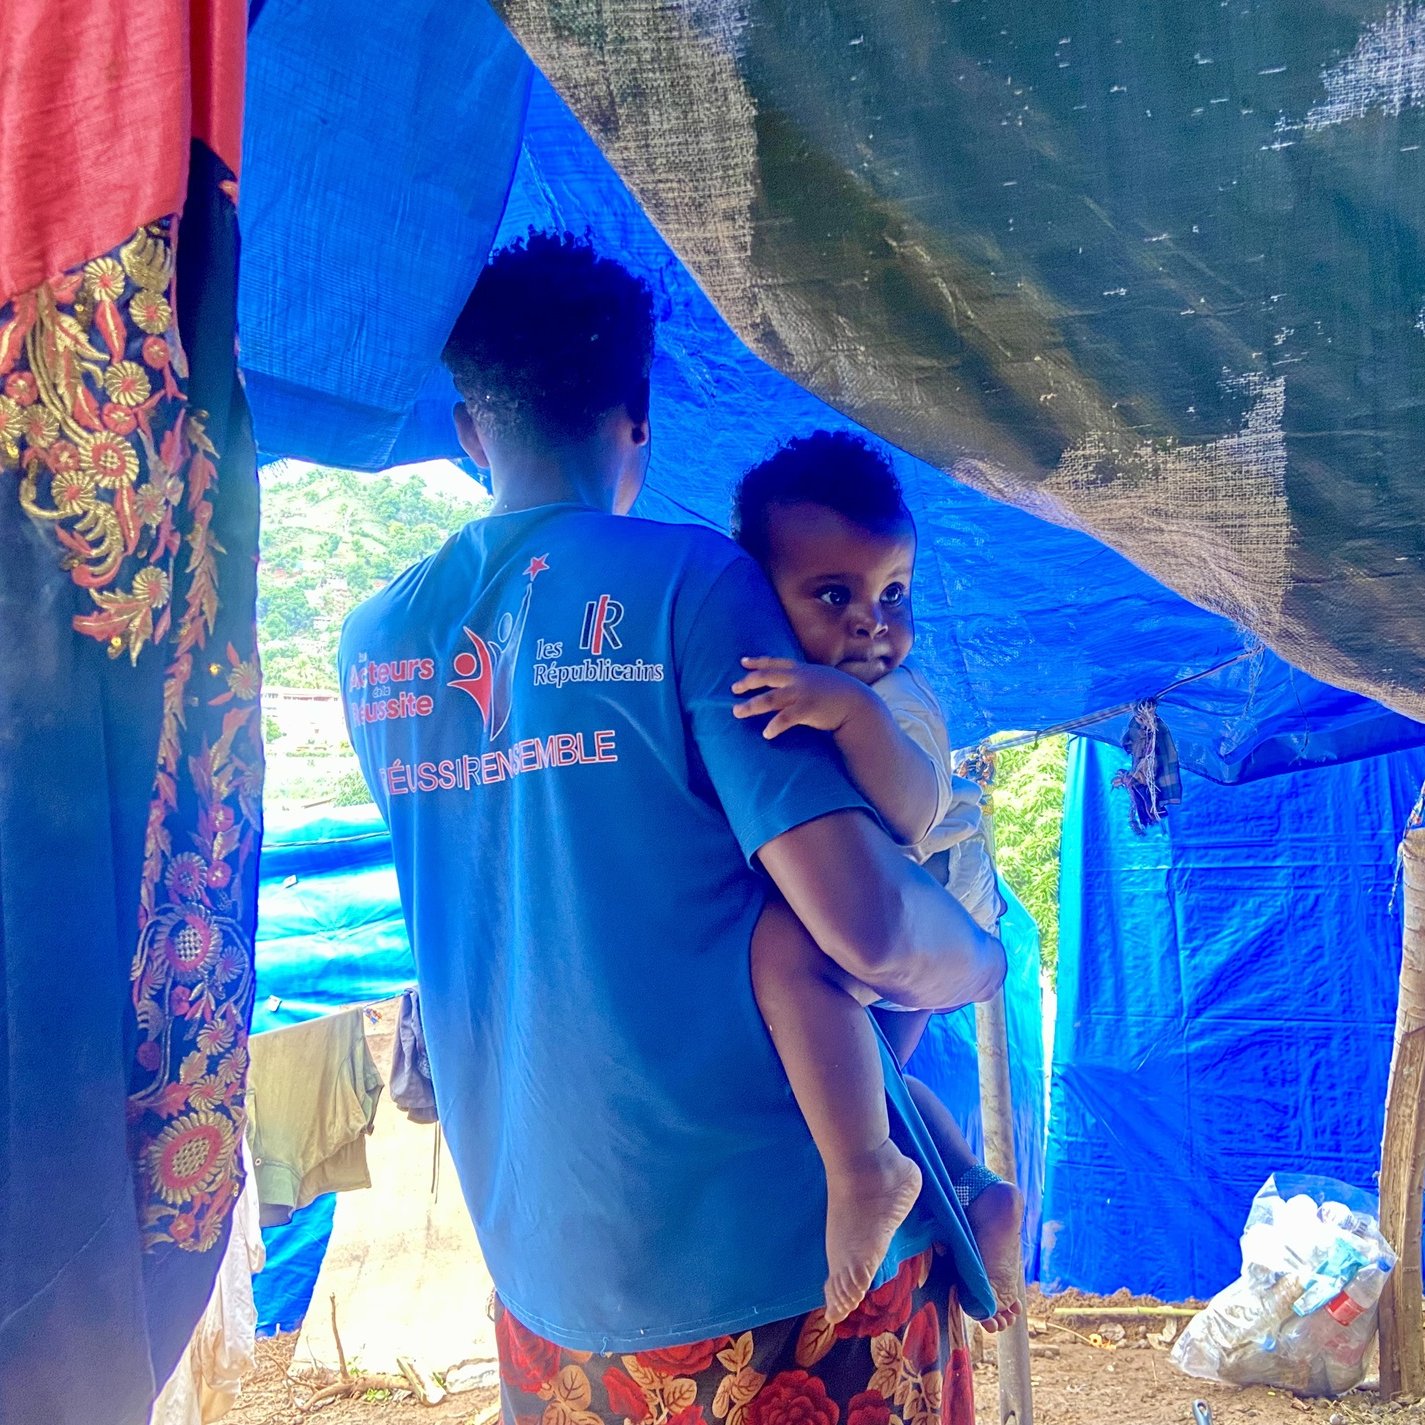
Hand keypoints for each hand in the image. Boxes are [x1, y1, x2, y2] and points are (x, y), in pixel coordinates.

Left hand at [732, 657, 872, 738]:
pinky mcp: (807, 709)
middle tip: (734, 688)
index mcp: (801, 670)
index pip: (774, 663)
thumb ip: (806, 679)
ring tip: (737, 712)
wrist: (858, 703)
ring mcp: (802, 693)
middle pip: (766, 678)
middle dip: (747, 682)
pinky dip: (774, 726)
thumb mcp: (822, 678)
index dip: (757, 662)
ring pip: (770, 698)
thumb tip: (793, 684)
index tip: (743, 662)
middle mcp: (799, 679)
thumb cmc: (840, 694)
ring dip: (751, 705)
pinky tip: (766, 733)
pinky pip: (786, 718)